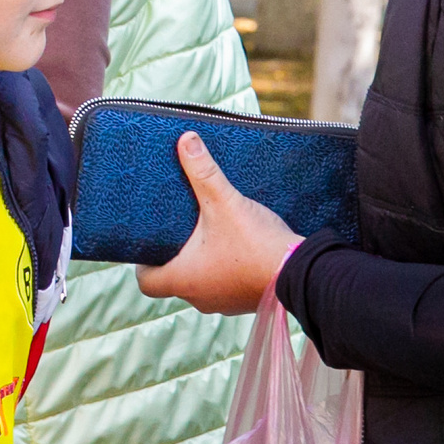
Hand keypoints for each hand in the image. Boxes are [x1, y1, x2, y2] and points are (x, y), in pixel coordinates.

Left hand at [136, 131, 304, 314]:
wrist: (301, 271)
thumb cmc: (256, 244)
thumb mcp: (224, 202)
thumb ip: (203, 171)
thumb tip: (186, 140)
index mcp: (184, 279)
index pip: (146, 282)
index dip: (142, 263)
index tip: (148, 243)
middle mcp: (200, 297)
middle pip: (173, 280)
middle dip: (174, 255)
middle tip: (177, 230)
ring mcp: (224, 302)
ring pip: (200, 283)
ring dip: (200, 263)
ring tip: (204, 234)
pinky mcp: (244, 300)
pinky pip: (223, 285)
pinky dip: (223, 269)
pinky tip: (233, 246)